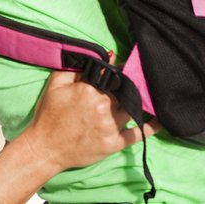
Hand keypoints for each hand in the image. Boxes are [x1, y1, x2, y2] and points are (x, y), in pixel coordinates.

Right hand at [20, 70, 160, 172]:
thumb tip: (95, 56)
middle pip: (124, 90)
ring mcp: (110, 126)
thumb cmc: (48, 116)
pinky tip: (159, 120)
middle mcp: (103, 107)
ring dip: (138, 100)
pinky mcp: (114, 144)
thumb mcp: (55, 85)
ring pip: (132, 108)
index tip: (122, 65)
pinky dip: (151, 127)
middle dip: (127, 84)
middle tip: (131, 80)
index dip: (118, 69)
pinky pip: (138, 134)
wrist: (45, 148)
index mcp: (89, 90)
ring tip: (143, 94)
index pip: (111, 75)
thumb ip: (74, 68)